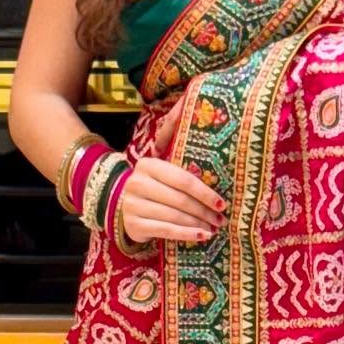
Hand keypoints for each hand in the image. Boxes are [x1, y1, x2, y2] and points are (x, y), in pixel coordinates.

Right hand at [119, 91, 227, 243]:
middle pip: (180, 199)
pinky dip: (186, 234)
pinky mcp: (133, 225)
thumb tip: (189, 107)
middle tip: (221, 219)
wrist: (122, 204)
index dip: (204, 192)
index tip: (221, 202)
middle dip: (204, 211)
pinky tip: (201, 236)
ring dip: (198, 224)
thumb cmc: (153, 184)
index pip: (182, 179)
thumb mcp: (162, 165)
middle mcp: (138, 183)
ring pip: (174, 216)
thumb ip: (172, 140)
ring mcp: (133, 205)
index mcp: (148, 165)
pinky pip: (165, 230)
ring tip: (214, 228)